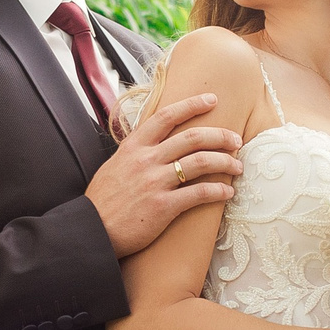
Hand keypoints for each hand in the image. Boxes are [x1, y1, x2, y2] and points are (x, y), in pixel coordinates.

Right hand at [87, 92, 242, 257]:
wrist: (91, 230)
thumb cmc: (103, 201)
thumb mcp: (115, 165)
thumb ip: (136, 152)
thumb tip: (154, 142)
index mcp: (133, 146)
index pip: (166, 116)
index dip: (192, 104)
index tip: (212, 99)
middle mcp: (145, 159)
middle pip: (192, 137)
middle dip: (220, 135)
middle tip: (236, 139)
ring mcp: (154, 182)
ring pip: (200, 162)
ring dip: (225, 162)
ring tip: (238, 166)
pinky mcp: (163, 207)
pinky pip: (199, 194)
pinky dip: (218, 191)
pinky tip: (228, 192)